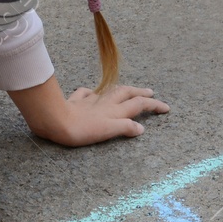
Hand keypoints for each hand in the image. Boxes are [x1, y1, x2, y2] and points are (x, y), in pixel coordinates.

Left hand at [47, 84, 169, 146]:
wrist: (56, 121)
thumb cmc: (82, 130)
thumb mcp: (108, 131)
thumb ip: (125, 127)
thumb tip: (140, 127)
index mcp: (115, 111)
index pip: (139, 105)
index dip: (154, 105)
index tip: (166, 108)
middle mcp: (105, 103)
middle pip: (127, 93)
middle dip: (141, 93)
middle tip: (151, 93)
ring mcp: (90, 101)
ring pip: (110, 91)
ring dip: (122, 90)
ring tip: (129, 90)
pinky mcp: (75, 102)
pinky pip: (86, 94)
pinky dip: (92, 93)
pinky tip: (91, 93)